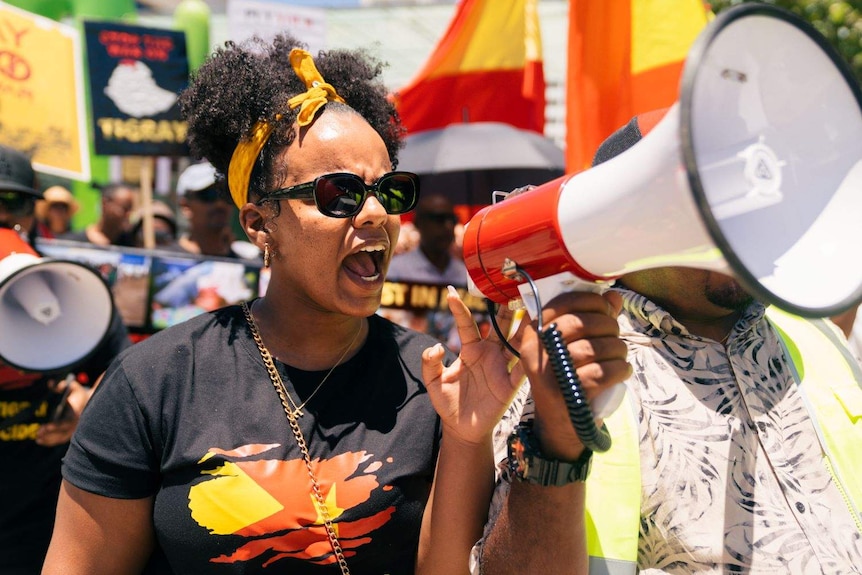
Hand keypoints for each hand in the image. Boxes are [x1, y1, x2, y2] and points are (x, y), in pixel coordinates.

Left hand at [36, 375, 92, 445]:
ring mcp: (74, 429)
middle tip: (38, 433)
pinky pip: (61, 439)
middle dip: (50, 434)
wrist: (90, 401)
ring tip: (38, 439)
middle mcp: (76, 423)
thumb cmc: (79, 394)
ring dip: (49, 440)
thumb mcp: (73, 386)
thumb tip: (50, 384)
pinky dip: (52, 442)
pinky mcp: (71, 432)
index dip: (56, 426)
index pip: (66, 422)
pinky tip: (42, 441)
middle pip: (62, 432)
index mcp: (76, 413)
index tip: (45, 427)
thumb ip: (62, 385)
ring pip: (61, 438)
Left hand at [421, 286, 527, 446]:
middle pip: (501, 326)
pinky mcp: (510, 386)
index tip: (451, 291)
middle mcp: (489, 354)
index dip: (459, 308)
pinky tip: (536, 342)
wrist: (461, 429)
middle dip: (507, 308)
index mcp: (470, 350)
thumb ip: (429, 362)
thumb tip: (436, 346)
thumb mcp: (432, 381)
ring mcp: (501, 368)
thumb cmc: (448, 402)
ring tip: (532, 307)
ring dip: (525, 326)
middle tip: (511, 287)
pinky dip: (530, 356)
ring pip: (516, 342)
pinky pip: (522, 369)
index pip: (467, 324)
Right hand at [517, 290, 630, 459]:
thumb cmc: (569, 376)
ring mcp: (550, 375)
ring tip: (619, 356)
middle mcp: (536, 353)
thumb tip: (613, 297)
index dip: (591, 301)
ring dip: (617, 349)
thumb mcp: (571, 346)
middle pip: (580, 323)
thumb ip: (591, 318)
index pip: (561, 303)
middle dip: (608, 326)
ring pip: (595, 348)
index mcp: (532, 335)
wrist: (561, 423)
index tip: (606, 308)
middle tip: (615, 336)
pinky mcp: (569, 395)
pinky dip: (620, 369)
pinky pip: (603, 372)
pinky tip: (622, 371)